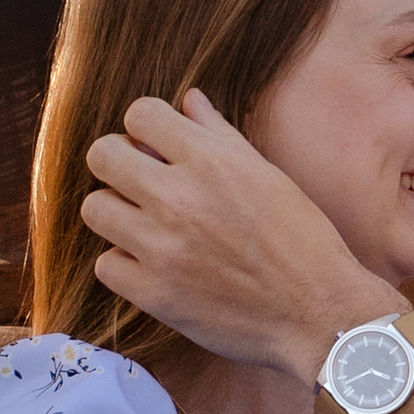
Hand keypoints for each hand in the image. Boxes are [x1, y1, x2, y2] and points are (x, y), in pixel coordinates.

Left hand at [83, 93, 394, 377]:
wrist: (318, 313)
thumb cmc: (301, 241)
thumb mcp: (267, 175)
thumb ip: (220, 134)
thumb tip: (189, 100)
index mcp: (211, 160)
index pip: (139, 114)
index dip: (145, 127)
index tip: (156, 146)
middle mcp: (179, 198)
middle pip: (102, 155)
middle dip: (118, 163)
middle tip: (139, 182)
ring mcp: (162, 247)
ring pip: (95, 208)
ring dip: (117, 213)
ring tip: (144, 225)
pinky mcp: (154, 293)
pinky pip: (106, 264)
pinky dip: (125, 263)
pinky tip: (153, 264)